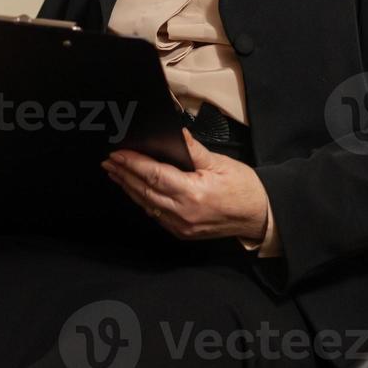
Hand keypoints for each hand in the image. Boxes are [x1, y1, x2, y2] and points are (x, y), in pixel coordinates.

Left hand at [103, 130, 269, 243]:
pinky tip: (135, 191)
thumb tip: (175, 134)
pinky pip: (156, 215)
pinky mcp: (182, 232)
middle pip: (145, 191)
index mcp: (193, 193)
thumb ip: (194, 150)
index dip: (134, 163)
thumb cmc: (244, 188)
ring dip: (129, 188)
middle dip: (125, 175)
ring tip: (115, 173)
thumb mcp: (220, 163)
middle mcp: (183, 212)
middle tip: (109, 161)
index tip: (118, 153)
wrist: (258, 215)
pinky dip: (143, 201)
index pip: (155, 175)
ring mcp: (181, 226)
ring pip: (147, 205)